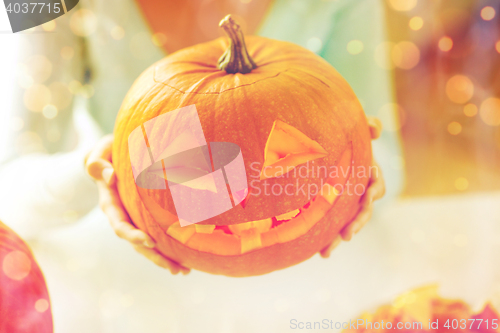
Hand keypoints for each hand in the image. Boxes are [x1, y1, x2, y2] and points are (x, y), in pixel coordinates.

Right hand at [85, 135, 189, 274]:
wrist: (109, 157)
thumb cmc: (106, 153)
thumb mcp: (99, 153)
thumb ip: (98, 163)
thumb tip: (110, 176)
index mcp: (110, 203)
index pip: (120, 224)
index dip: (133, 235)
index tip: (149, 240)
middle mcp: (121, 216)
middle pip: (136, 243)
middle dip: (154, 256)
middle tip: (175, 268)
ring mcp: (132, 219)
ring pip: (146, 245)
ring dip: (163, 259)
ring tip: (183, 271)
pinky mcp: (143, 218)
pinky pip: (154, 236)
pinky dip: (167, 248)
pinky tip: (185, 259)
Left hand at [320, 117, 385, 257]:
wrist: (327, 143)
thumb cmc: (346, 134)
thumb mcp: (356, 126)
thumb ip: (367, 125)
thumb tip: (375, 129)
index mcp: (368, 174)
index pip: (376, 185)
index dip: (373, 191)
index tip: (367, 195)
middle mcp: (360, 192)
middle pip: (363, 211)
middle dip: (357, 223)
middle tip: (348, 234)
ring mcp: (347, 203)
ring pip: (347, 223)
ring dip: (339, 237)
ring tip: (327, 251)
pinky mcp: (334, 210)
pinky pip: (333, 226)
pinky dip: (328, 239)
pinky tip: (320, 252)